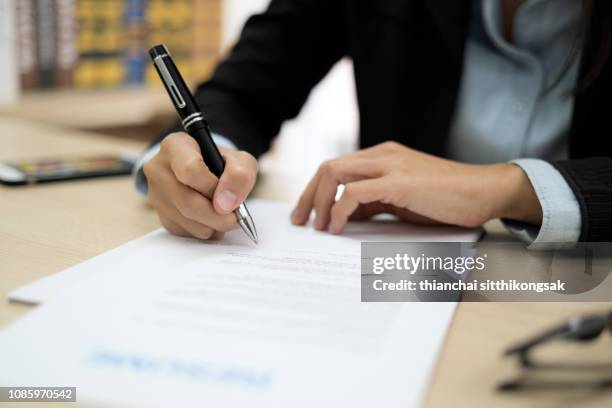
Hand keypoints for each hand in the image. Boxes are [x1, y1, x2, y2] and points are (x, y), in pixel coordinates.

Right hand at [144, 132, 257, 238]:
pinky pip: (186, 232)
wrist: (205, 171)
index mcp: (175, 146)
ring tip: (223, 214)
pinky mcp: (161, 216)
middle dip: (218, 216)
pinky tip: (211, 218)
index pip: (191, 170)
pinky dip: (205, 231)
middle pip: (189, 203)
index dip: (213, 188)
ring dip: (214, 225)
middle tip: (235, 218)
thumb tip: (226, 205)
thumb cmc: (221, 163)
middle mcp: (158, 169)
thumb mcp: (239, 160)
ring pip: (188, 221)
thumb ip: (240, 176)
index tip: (227, 196)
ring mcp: (156, 194)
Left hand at [291, 141, 541, 233]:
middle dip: (308, 195)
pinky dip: (339, 209)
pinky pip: (354, 192)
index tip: (306, 214)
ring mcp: (390, 165)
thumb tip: (345, 216)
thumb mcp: (402, 200)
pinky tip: (337, 226)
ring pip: (335, 173)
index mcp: (382, 156)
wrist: (485, 192)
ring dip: (318, 202)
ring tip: (316, 227)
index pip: (335, 167)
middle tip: (300, 221)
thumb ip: (374, 202)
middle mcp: (382, 155)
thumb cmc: (447, 199)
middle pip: (328, 167)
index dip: (315, 190)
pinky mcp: (399, 182)